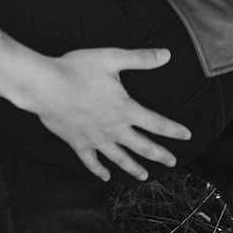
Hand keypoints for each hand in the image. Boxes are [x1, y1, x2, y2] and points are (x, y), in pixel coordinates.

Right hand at [29, 47, 191, 181]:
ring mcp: (95, 138)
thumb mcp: (113, 58)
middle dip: (160, 155)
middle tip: (172, 162)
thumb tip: (167, 54)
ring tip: (144, 177)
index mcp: (125, 109)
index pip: (157, 123)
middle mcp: (113, 128)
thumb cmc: (78, 69)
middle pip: (142, 146)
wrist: (44, 86)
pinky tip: (105, 177)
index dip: (174, 130)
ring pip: (119, 158)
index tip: (187, 136)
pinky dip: (99, 170)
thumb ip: (141, 58)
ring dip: (133, 168)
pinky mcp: (77, 142)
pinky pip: (91, 161)